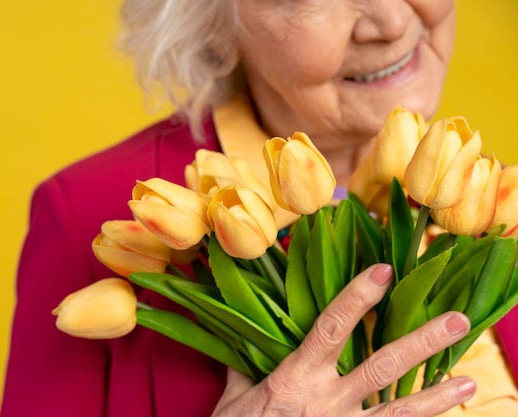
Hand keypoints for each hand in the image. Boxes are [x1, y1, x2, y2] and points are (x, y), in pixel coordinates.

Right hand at [211, 264, 475, 416]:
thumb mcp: (235, 396)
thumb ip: (245, 366)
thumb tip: (245, 338)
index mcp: (295, 376)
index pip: (331, 328)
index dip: (358, 298)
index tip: (384, 271)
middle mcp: (325, 399)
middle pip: (381, 366)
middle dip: (421, 342)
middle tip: (458, 321)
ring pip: (396, 409)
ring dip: (435, 397)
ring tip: (469, 383)